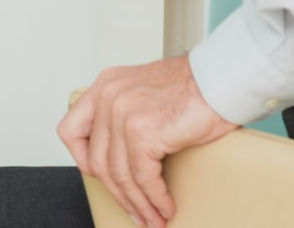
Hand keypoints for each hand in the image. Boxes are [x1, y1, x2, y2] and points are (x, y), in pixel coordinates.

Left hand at [58, 57, 236, 227]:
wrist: (222, 79)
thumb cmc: (195, 87)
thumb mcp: (144, 90)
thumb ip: (125, 113)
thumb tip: (121, 155)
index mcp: (105, 85)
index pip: (71, 131)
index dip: (83, 161)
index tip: (103, 178)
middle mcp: (108, 96)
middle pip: (97, 161)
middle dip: (118, 193)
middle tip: (135, 211)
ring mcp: (122, 113)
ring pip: (119, 175)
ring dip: (138, 203)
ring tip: (153, 217)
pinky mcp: (142, 132)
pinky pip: (142, 178)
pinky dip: (154, 198)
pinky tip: (164, 206)